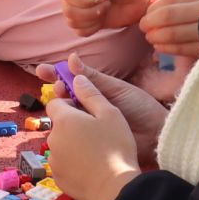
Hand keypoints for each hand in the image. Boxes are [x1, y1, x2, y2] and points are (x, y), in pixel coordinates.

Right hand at [37, 55, 166, 160]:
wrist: (156, 134)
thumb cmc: (140, 107)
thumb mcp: (116, 89)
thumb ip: (94, 78)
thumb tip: (71, 58)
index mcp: (93, 91)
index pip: (70, 80)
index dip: (54, 74)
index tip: (42, 71)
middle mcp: (87, 106)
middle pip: (63, 97)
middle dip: (57, 90)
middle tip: (59, 88)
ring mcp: (87, 124)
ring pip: (65, 115)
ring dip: (60, 108)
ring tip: (65, 103)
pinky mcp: (89, 141)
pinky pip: (72, 134)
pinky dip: (65, 129)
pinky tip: (63, 125)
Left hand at [46, 58, 143, 199]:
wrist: (116, 188)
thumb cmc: (116, 147)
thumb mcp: (110, 113)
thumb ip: (91, 94)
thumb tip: (77, 78)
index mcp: (63, 120)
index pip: (56, 103)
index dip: (70, 104)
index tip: (87, 112)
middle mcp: (52, 138)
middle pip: (58, 125)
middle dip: (72, 126)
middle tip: (95, 133)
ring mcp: (53, 160)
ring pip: (60, 145)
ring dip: (72, 144)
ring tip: (96, 152)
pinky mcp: (57, 178)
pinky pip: (63, 164)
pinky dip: (73, 163)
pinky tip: (91, 167)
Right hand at [60, 0, 165, 36]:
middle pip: (67, 7)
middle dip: (89, 9)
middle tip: (107, 2)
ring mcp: (78, 5)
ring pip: (71, 20)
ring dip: (92, 18)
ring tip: (106, 8)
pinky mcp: (84, 20)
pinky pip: (78, 30)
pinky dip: (92, 27)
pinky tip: (102, 19)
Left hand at [139, 0, 198, 57]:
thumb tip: (158, 7)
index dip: (155, 8)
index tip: (147, 13)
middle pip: (170, 16)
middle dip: (151, 22)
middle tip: (144, 27)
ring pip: (175, 34)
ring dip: (157, 36)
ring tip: (150, 38)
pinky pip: (186, 49)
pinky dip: (169, 48)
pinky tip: (160, 47)